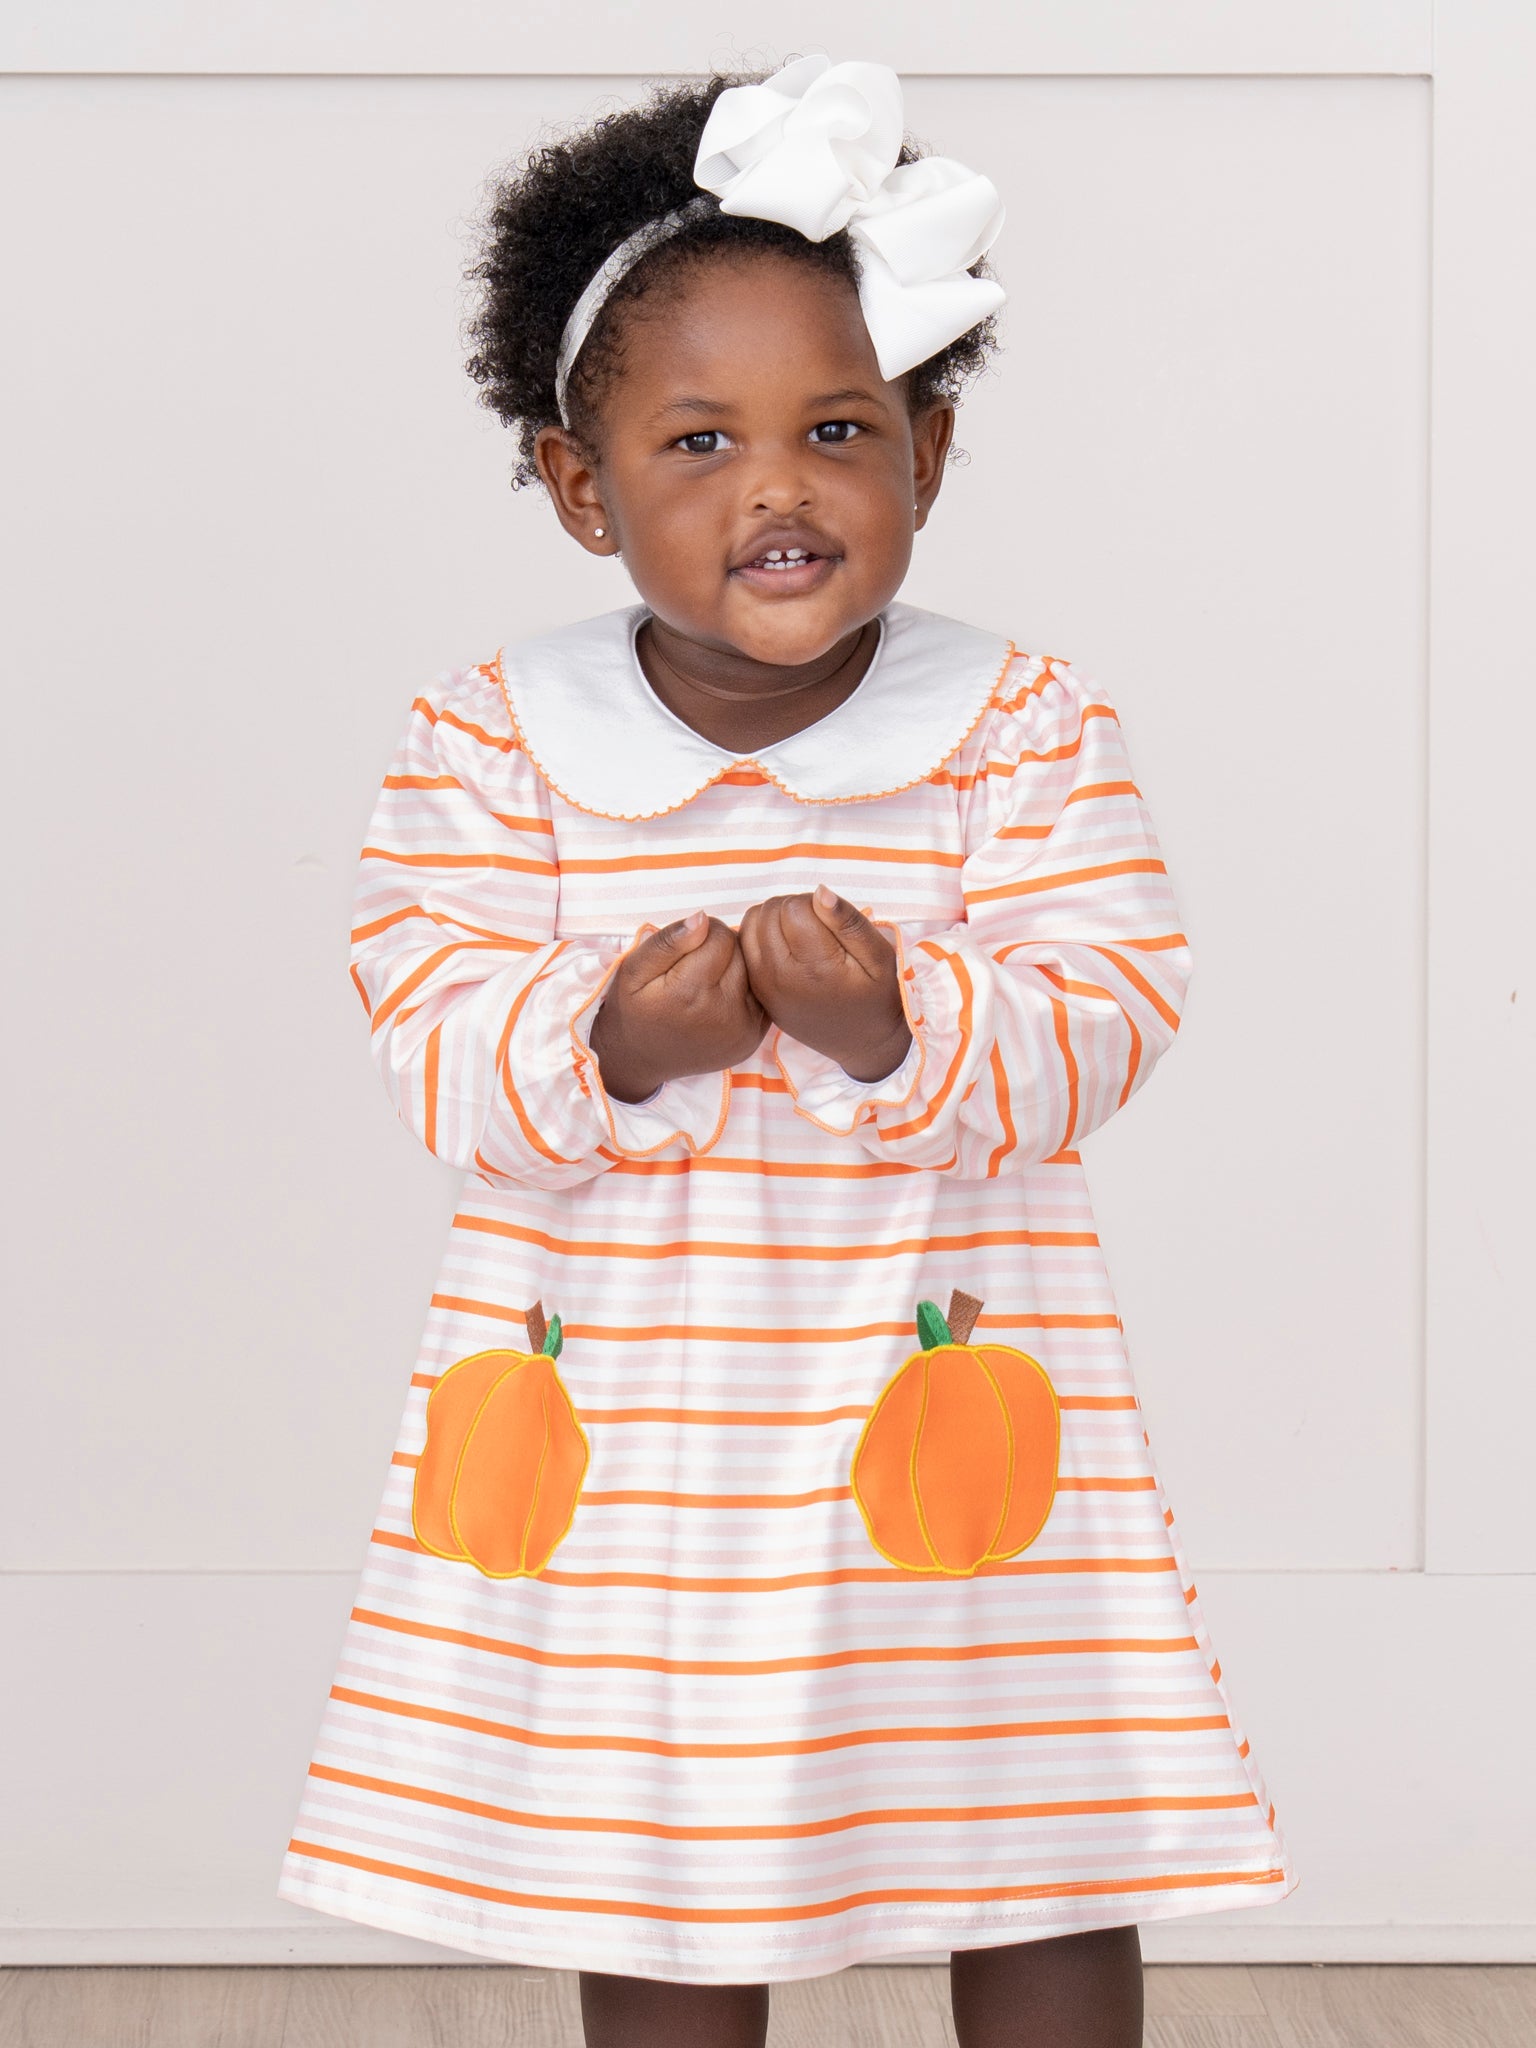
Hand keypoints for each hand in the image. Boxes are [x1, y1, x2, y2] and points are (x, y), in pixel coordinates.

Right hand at [587, 912, 767, 1102]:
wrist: (640, 1058)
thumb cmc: (634, 1008)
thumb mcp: (633, 970)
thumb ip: (667, 941)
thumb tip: (703, 918)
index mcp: (690, 994)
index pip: (720, 935)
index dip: (701, 935)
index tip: (683, 950)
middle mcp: (723, 1016)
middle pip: (741, 952)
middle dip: (719, 951)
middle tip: (692, 969)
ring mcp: (742, 1031)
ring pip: (753, 972)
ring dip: (734, 969)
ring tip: (705, 983)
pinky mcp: (753, 1039)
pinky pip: (759, 995)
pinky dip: (743, 990)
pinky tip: (718, 999)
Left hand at [738, 884, 912, 1082]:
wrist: (864, 1043)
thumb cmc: (877, 996)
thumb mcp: (880, 958)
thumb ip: (849, 922)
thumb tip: (819, 892)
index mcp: (814, 968)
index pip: (792, 907)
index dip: (813, 904)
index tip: (832, 922)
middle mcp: (781, 979)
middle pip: (768, 912)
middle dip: (793, 908)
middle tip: (820, 927)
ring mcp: (764, 988)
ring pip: (751, 924)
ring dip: (774, 919)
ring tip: (804, 935)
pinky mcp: (757, 993)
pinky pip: (745, 946)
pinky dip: (761, 936)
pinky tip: (788, 947)